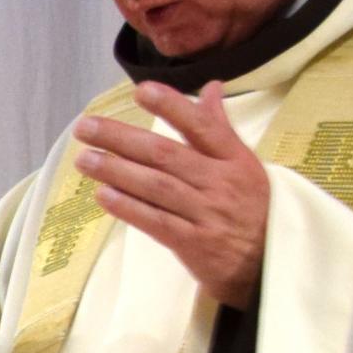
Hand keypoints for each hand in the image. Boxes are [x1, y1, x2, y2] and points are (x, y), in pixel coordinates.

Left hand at [76, 83, 270, 305]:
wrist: (268, 265)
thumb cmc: (251, 209)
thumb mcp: (245, 165)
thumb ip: (221, 128)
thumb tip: (211, 87)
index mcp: (235, 159)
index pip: (203, 126)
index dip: (172, 106)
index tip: (141, 90)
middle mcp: (221, 183)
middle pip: (166, 155)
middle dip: (121, 138)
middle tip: (85, 127)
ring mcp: (207, 214)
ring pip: (156, 186)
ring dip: (116, 170)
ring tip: (84, 159)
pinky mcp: (195, 244)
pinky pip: (157, 222)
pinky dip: (129, 207)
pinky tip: (103, 195)